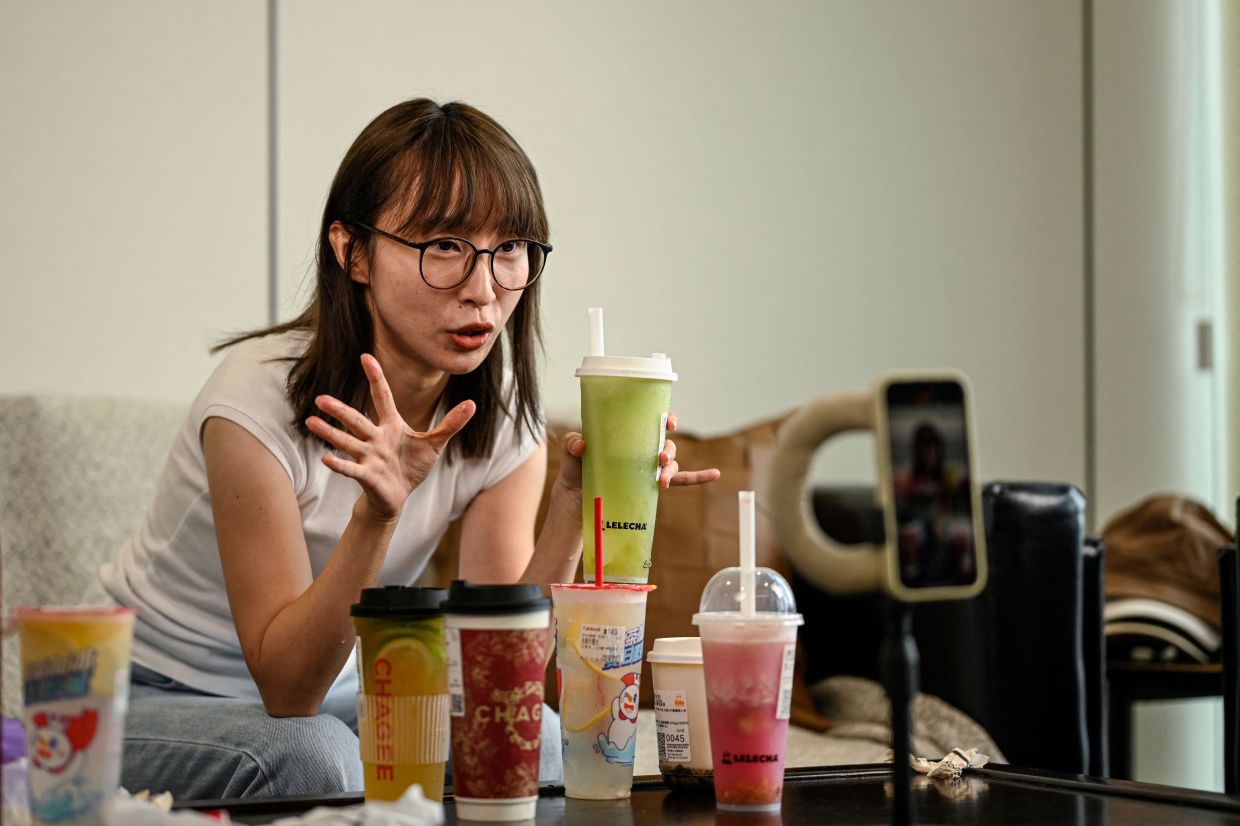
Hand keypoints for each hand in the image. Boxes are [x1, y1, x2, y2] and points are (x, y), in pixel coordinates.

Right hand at [306, 354, 475, 519]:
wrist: (400, 496)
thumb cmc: (413, 466)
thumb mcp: (435, 443)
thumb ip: (451, 424)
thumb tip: (472, 404)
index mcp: (392, 426)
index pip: (382, 397)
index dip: (375, 378)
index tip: (366, 357)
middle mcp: (376, 438)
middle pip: (357, 420)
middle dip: (340, 410)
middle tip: (321, 398)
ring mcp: (369, 457)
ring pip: (347, 441)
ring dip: (330, 432)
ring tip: (310, 421)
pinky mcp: (367, 475)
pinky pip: (351, 469)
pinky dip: (340, 465)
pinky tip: (325, 459)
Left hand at [555, 411, 721, 492]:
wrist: (575, 502)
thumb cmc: (575, 472)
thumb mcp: (570, 457)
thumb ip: (572, 445)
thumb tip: (582, 443)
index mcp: (626, 434)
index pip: (651, 419)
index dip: (665, 416)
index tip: (670, 423)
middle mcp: (640, 448)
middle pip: (664, 441)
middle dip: (668, 448)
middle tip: (659, 458)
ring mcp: (646, 467)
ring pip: (670, 462)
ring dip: (672, 468)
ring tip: (662, 479)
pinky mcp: (649, 487)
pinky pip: (679, 481)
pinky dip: (697, 477)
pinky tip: (713, 474)